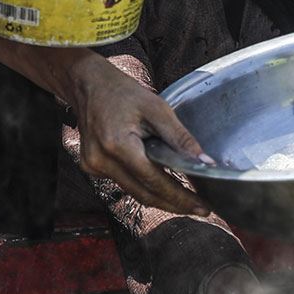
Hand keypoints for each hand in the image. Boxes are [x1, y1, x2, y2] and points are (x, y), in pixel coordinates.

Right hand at [69, 53, 210, 215]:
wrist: (88, 84)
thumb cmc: (122, 92)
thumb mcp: (156, 108)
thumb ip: (180, 138)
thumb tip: (205, 163)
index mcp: (118, 145)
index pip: (154, 182)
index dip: (181, 197)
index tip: (203, 207)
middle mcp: (101, 160)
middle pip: (144, 195)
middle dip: (174, 204)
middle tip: (200, 209)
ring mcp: (93, 165)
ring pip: (134, 192)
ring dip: (160, 198)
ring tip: (185, 199)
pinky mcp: (91, 166)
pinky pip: (123, 183)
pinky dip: (142, 185)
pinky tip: (158, 182)